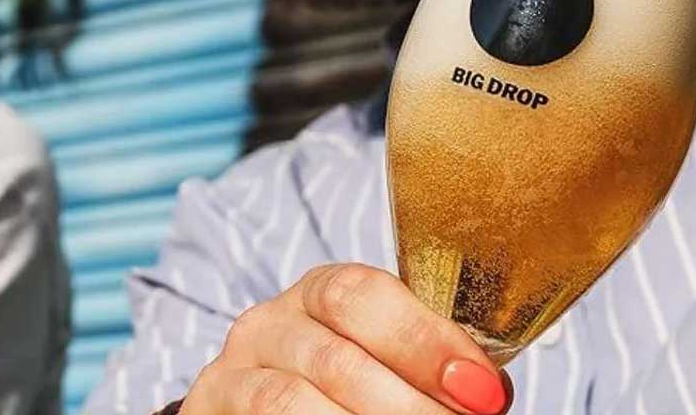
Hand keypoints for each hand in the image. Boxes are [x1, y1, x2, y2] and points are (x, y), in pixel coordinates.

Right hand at [181, 263, 510, 414]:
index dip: (426, 341)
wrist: (265, 409)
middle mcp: (271, 322)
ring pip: (295, 400)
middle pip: (337, 355)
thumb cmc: (346, 390)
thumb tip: (485, 394)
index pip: (363, 293)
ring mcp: (235, 369)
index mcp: (322, 292)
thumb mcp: (383, 362)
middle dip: (409, 402)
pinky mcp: (210, 406)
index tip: (481, 390)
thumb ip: (428, 366)